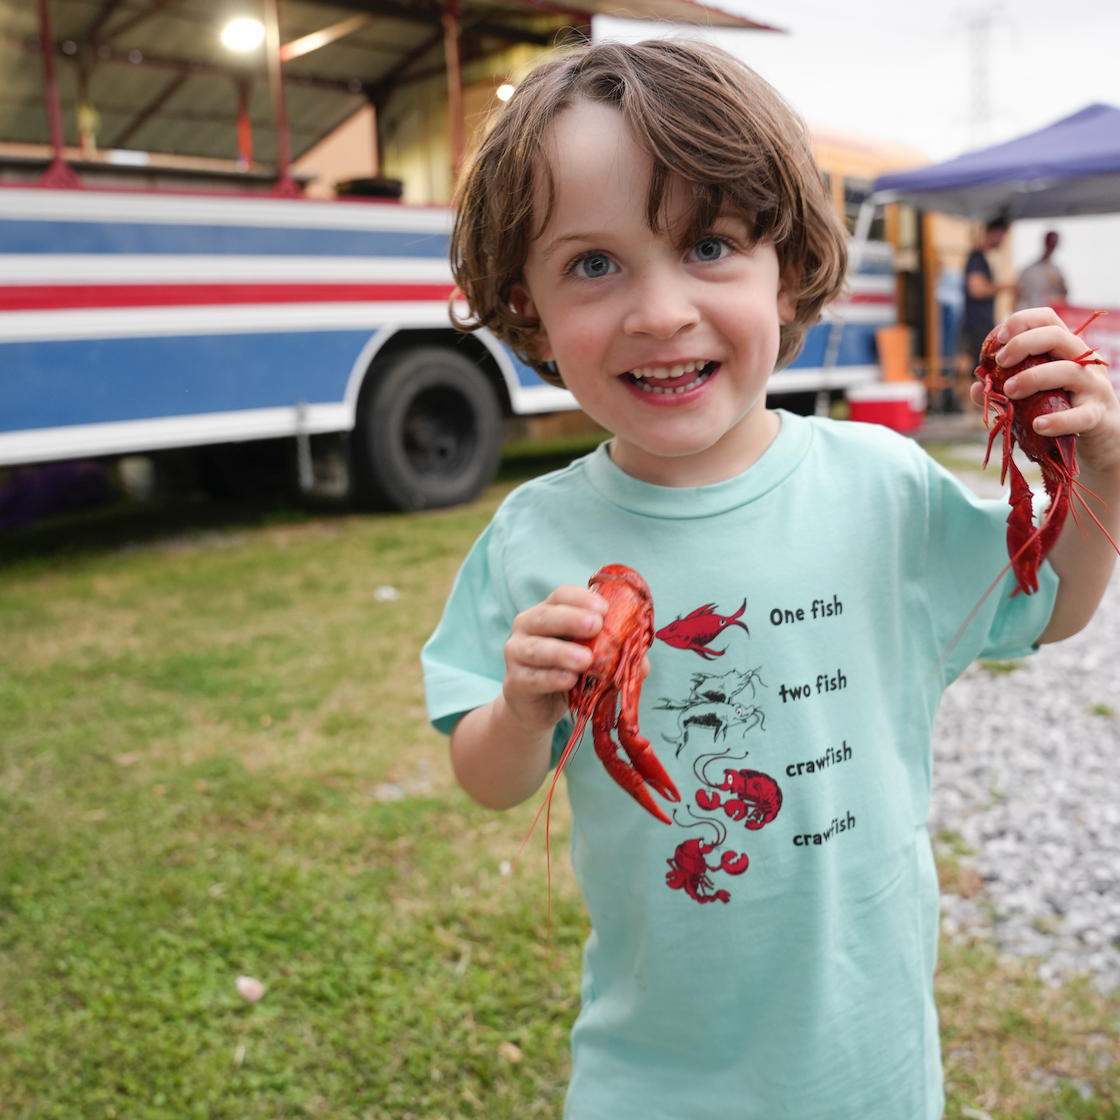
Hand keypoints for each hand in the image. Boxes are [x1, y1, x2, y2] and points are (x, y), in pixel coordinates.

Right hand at [501, 585, 608, 733]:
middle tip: (596, 626)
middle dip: (571, 619)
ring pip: (535, 647)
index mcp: (549, 611)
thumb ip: (615, 656)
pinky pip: (531, 677)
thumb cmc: (568, 672)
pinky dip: (551, 678)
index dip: (581, 599)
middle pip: (545, 616)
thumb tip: (642, 663)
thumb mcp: (593, 660)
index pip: (561, 595)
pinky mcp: (515, 679)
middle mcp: (528, 626)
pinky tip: (569, 680)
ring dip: (561, 652)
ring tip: (585, 660)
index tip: (604, 609)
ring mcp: (516, 652)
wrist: (538, 705)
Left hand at [969, 307, 1119, 473]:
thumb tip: (974, 388)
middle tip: (1000, 362)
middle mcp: (1083, 362)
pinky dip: (1058, 421)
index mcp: (1066, 351)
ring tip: (1009, 391)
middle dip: (1024, 344)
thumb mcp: (1033, 396)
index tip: (999, 337)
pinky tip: (1037, 425)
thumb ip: (1002, 392)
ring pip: (1069, 371)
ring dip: (1033, 378)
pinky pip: (1080, 416)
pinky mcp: (1097, 416)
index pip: (1048, 320)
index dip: (1023, 321)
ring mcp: (1094, 387)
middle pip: (1058, 337)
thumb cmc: (1062, 410)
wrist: (1100, 440)